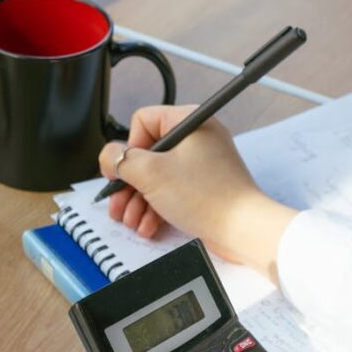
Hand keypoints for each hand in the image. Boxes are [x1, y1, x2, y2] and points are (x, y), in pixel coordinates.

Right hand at [99, 106, 296, 279]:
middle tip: (118, 202)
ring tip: (132, 220)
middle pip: (146, 153)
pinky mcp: (203, 187)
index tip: (124, 170)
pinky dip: (156, 208)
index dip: (128, 147)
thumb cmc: (209, 197)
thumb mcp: (151, 173)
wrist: (243, 230)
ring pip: (156, 176)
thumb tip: (109, 157)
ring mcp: (201, 163)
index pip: (142, 121)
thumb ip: (121, 160)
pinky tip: (148, 226)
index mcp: (189, 122)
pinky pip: (170, 191)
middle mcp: (196, 138)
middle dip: (129, 183)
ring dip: (138, 201)